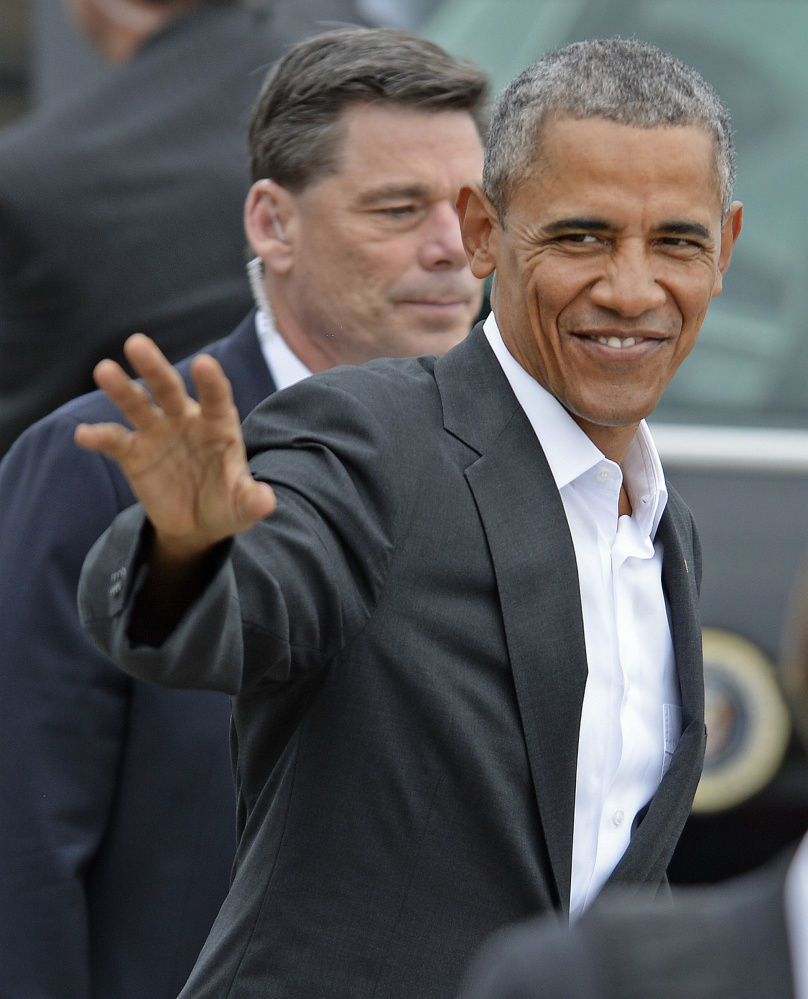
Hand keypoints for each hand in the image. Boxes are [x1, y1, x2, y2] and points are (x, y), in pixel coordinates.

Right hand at [75, 334, 275, 563]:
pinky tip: (84, 435)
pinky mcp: (134, 452)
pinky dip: (100, 437)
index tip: (204, 364)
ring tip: (104, 370)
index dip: (210, 382)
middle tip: (137, 344)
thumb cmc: (228, 503)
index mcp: (219, 424)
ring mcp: (158, 433)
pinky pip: (115, 441)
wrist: (199, 524)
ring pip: (138, 404)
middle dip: (154, 367)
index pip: (216, 397)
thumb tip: (266, 501)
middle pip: (169, 388)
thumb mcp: (243, 505)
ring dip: (121, 388)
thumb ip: (253, 499)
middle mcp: (186, 419)